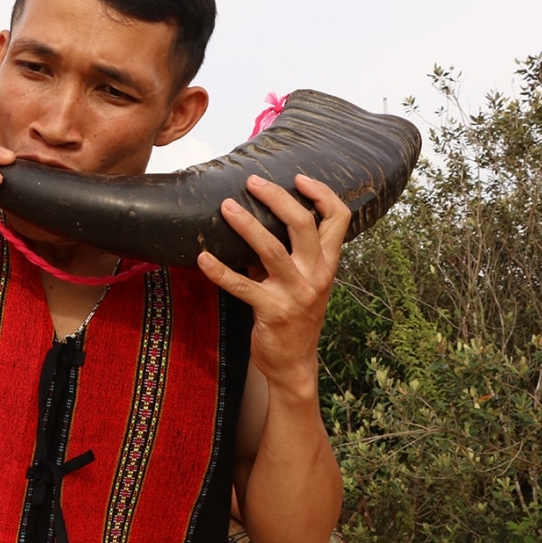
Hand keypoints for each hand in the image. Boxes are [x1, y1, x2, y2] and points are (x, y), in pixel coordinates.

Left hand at [197, 174, 349, 386]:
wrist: (295, 364)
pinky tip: (202, 258)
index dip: (323, 194)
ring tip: (226, 207)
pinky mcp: (271, 311)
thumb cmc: (296, 316)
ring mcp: (296, 294)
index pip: (339, 220)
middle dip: (278, 198)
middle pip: (303, 225)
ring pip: (272, 250)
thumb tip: (258, 220)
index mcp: (328, 265)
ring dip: (247, 225)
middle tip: (252, 182)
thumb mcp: (304, 283)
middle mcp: (317, 276)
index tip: (299, 178)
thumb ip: (290, 255)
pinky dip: (219, 270)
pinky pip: (242, 286)